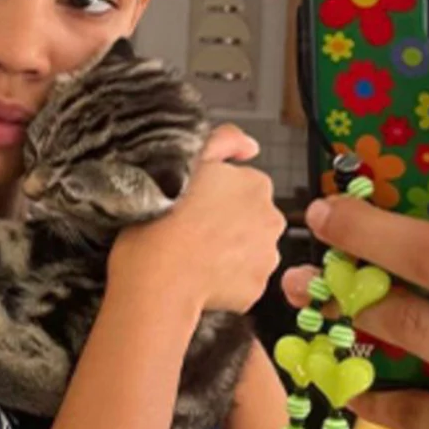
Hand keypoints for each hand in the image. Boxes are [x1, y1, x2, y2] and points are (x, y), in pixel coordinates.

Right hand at [111, 124, 285, 313]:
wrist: (158, 275)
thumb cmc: (163, 219)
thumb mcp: (189, 159)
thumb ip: (225, 140)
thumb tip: (250, 146)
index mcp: (255, 185)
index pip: (244, 187)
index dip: (217, 196)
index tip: (196, 205)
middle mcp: (270, 219)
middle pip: (253, 220)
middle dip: (230, 225)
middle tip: (194, 231)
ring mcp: (266, 256)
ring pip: (250, 252)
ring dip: (230, 254)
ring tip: (196, 256)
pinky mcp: (256, 288)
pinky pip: (243, 283)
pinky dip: (226, 283)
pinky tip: (201, 277)